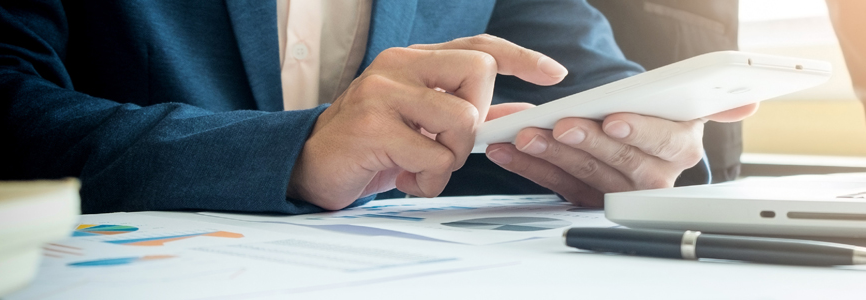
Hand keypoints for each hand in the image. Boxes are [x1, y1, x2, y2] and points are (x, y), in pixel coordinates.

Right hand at [288, 34, 568, 209]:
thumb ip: (472, 115)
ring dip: (452, 158)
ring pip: (462, 120)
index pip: (479, 46)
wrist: (310, 165)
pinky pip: (434, 157)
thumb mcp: (424, 125)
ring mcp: (383, 91)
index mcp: (414, 61)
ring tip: (422, 166)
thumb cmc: (372, 144)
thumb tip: (521, 112)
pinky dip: (428, 180)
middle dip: (478, 119)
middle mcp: (399, 66)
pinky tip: (404, 178)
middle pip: (480, 74)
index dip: (522, 58)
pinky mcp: (373, 125)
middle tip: (448, 144)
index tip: (555, 74)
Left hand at [483, 104, 759, 206]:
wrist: (636, 136)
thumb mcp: (690, 104)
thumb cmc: (659, 116)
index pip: (662, 142)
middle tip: (562, 125)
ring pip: (584, 176)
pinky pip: (557, 187)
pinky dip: (530, 169)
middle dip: (588, 144)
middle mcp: (654, 177)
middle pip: (620, 163)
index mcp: (680, 148)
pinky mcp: (588, 200)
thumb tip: (750, 101)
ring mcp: (619, 192)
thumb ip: (717, 102)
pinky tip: (511, 151)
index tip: (614, 119)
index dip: (638, 131)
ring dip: (551, 157)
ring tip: (527, 136)